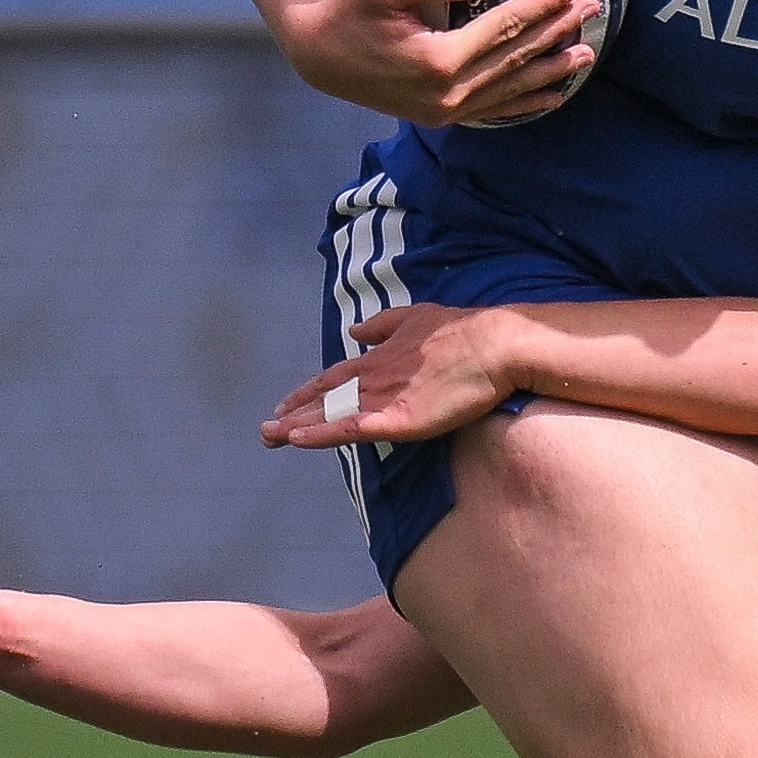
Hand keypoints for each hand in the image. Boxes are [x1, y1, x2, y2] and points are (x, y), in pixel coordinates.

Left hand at [262, 304, 519, 449]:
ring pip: (330, 415)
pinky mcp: (398, 419)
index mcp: (379, 357)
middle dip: (293, 413)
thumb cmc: (462, 332)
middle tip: (264, 430)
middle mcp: (374, 377)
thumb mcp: (417, 317)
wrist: (493, 345)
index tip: (287, 405)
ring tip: (269, 437)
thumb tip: (356, 329)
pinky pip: (350, 428)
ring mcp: (383, 398)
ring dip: (297, 427)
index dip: (310, 392)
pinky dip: (321, 434)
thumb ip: (384, 326)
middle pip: (325, 398)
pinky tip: (297, 440)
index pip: (335, 378)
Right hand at [278, 0, 599, 127]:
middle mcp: (448, 92)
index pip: (506, 26)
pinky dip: (526, 102)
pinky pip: (495, 111)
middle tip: (595, 6)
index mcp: (438, 59)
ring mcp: (446, 110)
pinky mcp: (441, 116)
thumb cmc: (346, 12)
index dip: (543, 4)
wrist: (316, 57)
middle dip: (559, 30)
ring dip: (552, 68)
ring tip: (587, 51)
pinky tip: (553, 95)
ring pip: (512, 87)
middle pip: (517, 56)